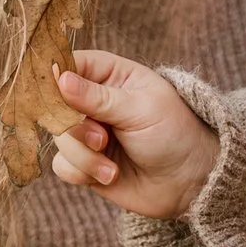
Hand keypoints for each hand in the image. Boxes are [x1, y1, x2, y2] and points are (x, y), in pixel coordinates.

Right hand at [49, 50, 221, 217]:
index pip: (68, 64)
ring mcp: (87, 132)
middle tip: (101, 139)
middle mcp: (92, 101)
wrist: (189, 181)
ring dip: (84, 156)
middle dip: (76, 128)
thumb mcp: (140, 109)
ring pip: (59, 139)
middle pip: (56, 105)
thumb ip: (98, 97)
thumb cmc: (174, 133)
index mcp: (109, 74)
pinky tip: (110, 175)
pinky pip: (62, 165)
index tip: (57, 94)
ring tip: (112, 167)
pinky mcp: (84, 162)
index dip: (56, 78)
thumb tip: (60, 79)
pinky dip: (83, 172)